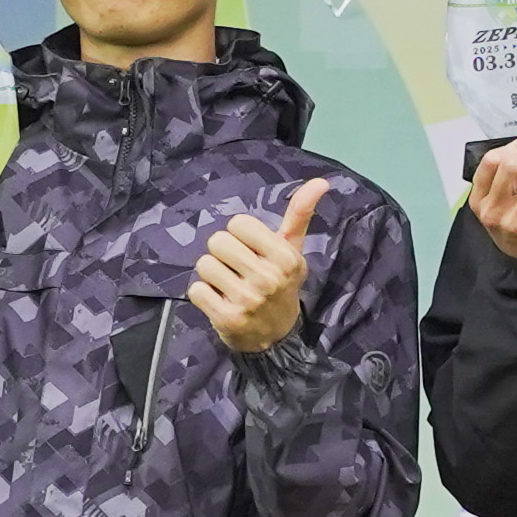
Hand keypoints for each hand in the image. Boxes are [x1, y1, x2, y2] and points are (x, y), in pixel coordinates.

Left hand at [190, 178, 330, 357]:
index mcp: (286, 257)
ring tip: (229, 286)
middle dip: (223, 254)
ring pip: (204, 264)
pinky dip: (203, 295)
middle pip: (217, 241)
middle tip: (237, 270)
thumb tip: (321, 181)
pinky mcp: (226, 318)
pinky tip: (220, 301)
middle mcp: (268, 278)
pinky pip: (196, 290)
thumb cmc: (281, 284)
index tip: (252, 252)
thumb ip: (300, 214)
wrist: (276, 336)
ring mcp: (247, 300)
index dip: (240, 235)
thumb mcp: (292, 250)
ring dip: (212, 275)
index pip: (238, 223)